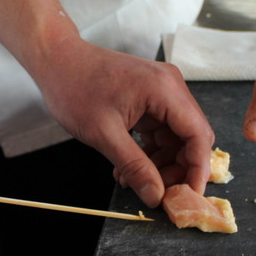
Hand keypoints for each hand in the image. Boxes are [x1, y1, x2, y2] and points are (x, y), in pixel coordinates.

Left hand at [34, 39, 213, 207]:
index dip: (198, 169)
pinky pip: (160, 131)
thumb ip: (134, 166)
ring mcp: (161, 91)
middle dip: (177, 169)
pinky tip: (127, 168)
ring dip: (159, 164)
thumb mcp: (104, 134)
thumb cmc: (74, 87)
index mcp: (165, 90)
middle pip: (190, 138)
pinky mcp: (149, 98)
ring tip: (131, 180)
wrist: (56, 60)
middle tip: (157, 194)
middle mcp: (170, 87)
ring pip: (175, 138)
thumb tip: (155, 196)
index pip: (198, 135)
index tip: (190, 196)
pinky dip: (149, 152)